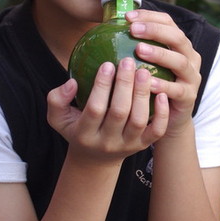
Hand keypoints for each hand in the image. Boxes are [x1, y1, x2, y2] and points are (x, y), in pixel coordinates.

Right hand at [47, 58, 169, 161]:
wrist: (95, 159)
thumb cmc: (76, 128)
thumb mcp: (57, 117)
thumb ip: (57, 99)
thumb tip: (72, 82)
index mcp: (85, 134)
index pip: (95, 109)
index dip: (102, 86)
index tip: (107, 64)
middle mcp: (107, 142)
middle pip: (119, 113)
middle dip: (125, 85)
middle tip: (128, 61)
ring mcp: (127, 145)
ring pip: (139, 120)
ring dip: (142, 94)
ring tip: (144, 71)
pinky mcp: (143, 145)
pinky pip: (157, 131)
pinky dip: (162, 113)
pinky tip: (162, 93)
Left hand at [126, 9, 200, 136]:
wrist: (169, 119)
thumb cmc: (151, 88)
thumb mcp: (145, 65)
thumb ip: (132, 48)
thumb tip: (105, 30)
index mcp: (179, 45)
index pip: (168, 22)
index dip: (149, 16)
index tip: (127, 17)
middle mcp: (189, 58)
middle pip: (177, 37)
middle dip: (155, 30)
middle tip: (133, 30)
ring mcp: (191, 78)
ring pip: (179, 61)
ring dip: (159, 54)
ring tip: (139, 50)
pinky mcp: (189, 97)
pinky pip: (177, 90)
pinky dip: (162, 85)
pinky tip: (147, 82)